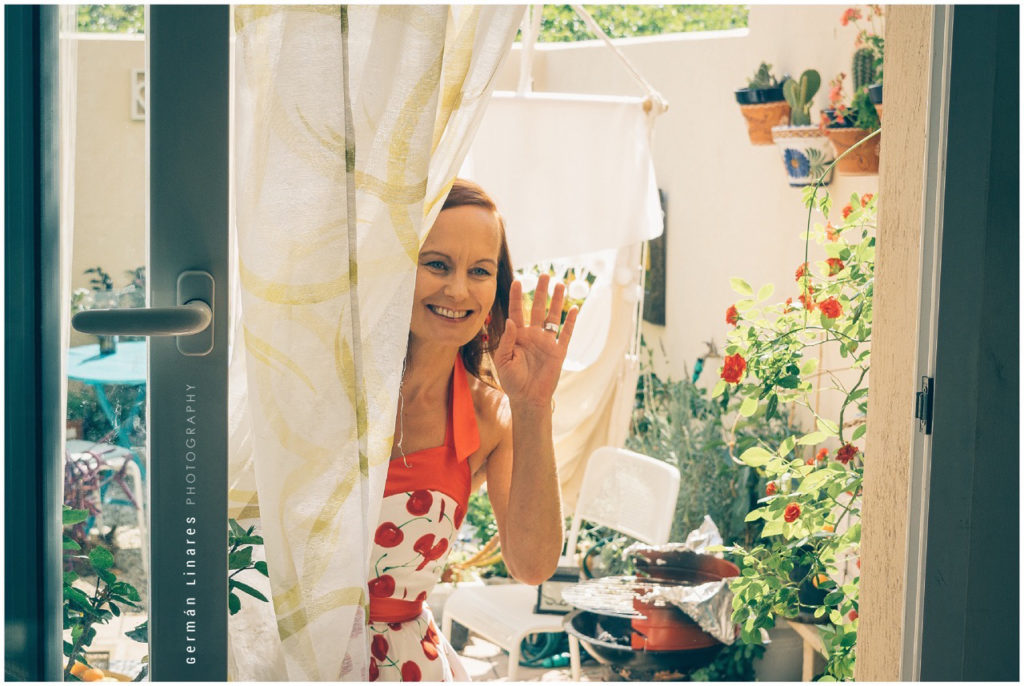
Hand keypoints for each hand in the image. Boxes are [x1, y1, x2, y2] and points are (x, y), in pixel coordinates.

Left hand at [492, 274, 578, 406]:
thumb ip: (507, 340)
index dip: (516, 296)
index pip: (516, 311)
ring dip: (556, 301)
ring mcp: (546, 342)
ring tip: (560, 285)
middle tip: (543, 275)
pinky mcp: (558, 351)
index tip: (517, 280)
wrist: (528, 398)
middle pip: (536, 308)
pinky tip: (574, 308)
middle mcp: (532, 335)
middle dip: (540, 291)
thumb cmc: (512, 381)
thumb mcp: (503, 361)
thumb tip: (511, 320)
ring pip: (552, 317)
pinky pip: (565, 334)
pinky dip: (570, 321)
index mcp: (517, 336)